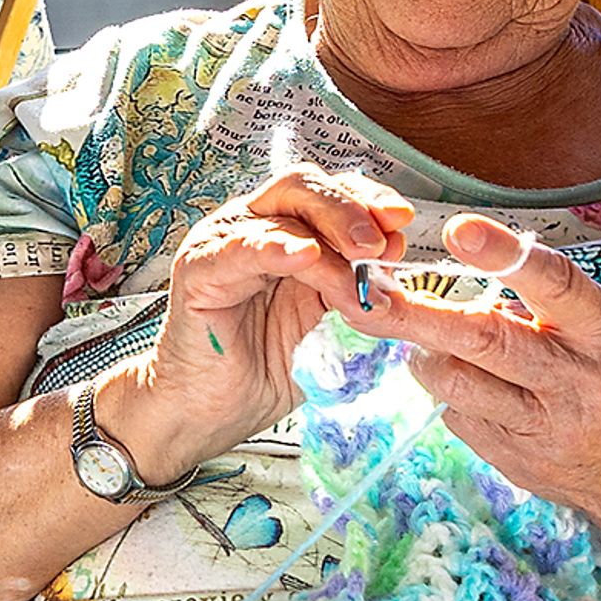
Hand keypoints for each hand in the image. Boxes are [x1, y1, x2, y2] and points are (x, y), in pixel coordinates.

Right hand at [116, 163, 412, 478]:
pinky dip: (273, 247)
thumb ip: (357, 291)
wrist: (210, 413)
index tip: (404, 226)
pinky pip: (237, 250)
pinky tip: (303, 255)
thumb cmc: (264, 369)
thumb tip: (395, 268)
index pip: (330, 194)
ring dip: (328, 237)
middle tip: (382, 245)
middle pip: (304, 187)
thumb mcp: (328, 324)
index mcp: (287, 234)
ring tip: (359, 270)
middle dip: (352, 209)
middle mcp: (253, 228)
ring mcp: (222, 245)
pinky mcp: (197, 273)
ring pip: (278, 211)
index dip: (369, 201)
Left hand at [340, 215, 600, 542]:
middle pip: (484, 341)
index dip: (507, 257)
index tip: (458, 229)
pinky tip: (471, 384)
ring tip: (422, 337)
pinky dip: (451, 392)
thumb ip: (556, 309)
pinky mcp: (521, 464)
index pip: (559, 286)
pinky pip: (460, 418)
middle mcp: (580, 382)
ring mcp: (547, 430)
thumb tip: (474, 280)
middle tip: (365, 289)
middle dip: (415, 313)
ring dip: (424, 353)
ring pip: (457, 383)